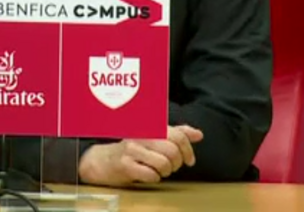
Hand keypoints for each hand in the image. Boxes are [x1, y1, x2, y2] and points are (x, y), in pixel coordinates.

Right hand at [78, 125, 203, 186]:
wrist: (104, 160)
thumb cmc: (134, 149)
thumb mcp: (155, 138)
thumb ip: (177, 134)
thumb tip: (199, 135)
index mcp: (152, 127)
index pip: (179, 136)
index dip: (188, 150)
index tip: (190, 160)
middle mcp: (142, 135)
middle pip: (173, 151)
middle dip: (177, 163)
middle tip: (173, 167)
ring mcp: (132, 150)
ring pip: (163, 163)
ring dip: (166, 172)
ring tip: (161, 171)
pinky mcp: (125, 164)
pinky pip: (151, 175)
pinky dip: (154, 178)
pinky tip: (150, 175)